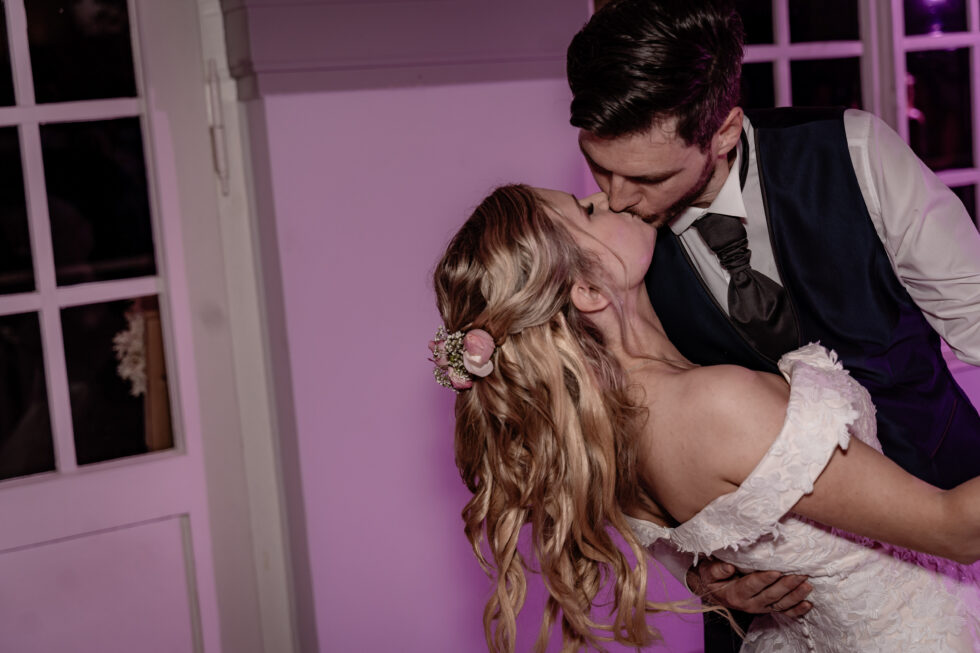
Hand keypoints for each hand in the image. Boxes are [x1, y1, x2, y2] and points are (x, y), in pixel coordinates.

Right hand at [686, 559, 812, 617]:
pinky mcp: (767, 608)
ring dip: (795, 596)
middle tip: (800, 575)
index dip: (765, 579)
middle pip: (771, 595)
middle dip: (787, 585)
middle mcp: (750, 603)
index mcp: (735, 593)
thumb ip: (717, 569)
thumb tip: (729, 567)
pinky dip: (797, 610)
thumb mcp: (708, 571)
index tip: (777, 571)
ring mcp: (760, 607)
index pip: (752, 585)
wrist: (713, 591)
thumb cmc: (712, 577)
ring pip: (780, 604)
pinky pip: (784, 612)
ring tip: (808, 585)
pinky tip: (808, 604)